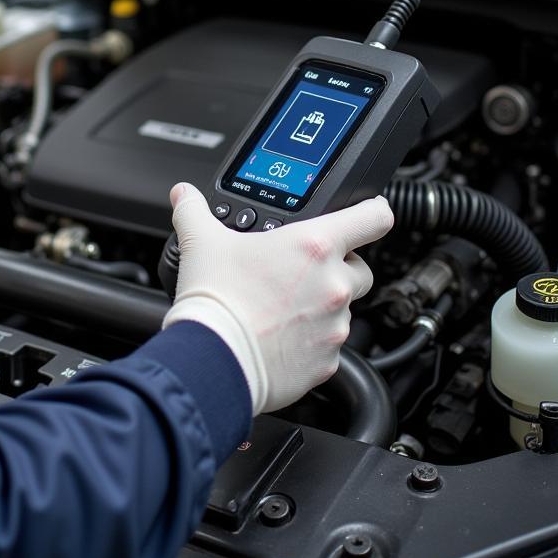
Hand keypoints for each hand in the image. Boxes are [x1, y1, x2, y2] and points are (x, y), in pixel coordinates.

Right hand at [163, 185, 392, 415]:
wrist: (213, 358)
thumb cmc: (215, 300)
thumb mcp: (201, 241)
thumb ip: (194, 210)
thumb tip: (184, 195)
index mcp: (313, 246)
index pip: (373, 218)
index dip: (373, 210)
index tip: (366, 212)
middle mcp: (333, 284)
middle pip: (360, 267)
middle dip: (338, 267)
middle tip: (300, 270)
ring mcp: (334, 325)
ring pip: (343, 308)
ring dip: (321, 305)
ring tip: (280, 307)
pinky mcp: (328, 362)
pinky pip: (328, 345)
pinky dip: (310, 340)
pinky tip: (279, 336)